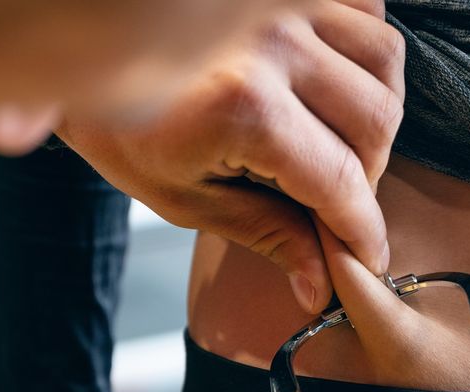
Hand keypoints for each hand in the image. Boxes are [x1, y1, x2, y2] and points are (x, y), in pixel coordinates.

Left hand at [58, 0, 404, 312]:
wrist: (86, 53)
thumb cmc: (125, 129)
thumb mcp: (185, 199)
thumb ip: (264, 234)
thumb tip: (318, 285)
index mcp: (245, 108)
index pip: (340, 180)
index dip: (364, 228)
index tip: (370, 256)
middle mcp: (274, 47)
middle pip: (375, 121)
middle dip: (368, 173)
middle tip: (337, 200)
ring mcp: (282, 6)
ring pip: (383, 60)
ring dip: (375, 111)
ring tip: (341, 142)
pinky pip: (364, 11)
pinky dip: (363, 51)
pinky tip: (334, 83)